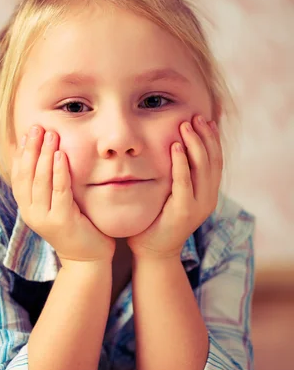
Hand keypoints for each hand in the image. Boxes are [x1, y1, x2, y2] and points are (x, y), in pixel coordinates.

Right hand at [11, 125, 115, 265]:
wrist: (87, 259)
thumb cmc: (76, 227)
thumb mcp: (57, 204)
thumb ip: (50, 186)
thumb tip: (48, 157)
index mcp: (28, 207)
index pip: (18, 175)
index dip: (21, 153)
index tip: (26, 133)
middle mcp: (31, 213)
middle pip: (26, 175)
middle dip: (31, 148)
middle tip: (37, 127)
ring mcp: (45, 218)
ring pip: (40, 181)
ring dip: (44, 155)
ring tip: (50, 135)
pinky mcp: (62, 221)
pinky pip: (59, 191)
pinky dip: (59, 172)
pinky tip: (61, 155)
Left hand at [127, 115, 222, 259]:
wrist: (153, 253)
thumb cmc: (157, 220)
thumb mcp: (172, 194)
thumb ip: (178, 175)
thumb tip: (172, 146)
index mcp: (207, 193)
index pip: (216, 160)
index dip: (212, 139)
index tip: (203, 119)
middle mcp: (208, 198)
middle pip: (213, 160)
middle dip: (204, 136)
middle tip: (194, 117)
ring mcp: (198, 206)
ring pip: (203, 168)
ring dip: (195, 144)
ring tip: (186, 125)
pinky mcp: (183, 212)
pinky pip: (184, 182)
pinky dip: (181, 163)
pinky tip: (176, 147)